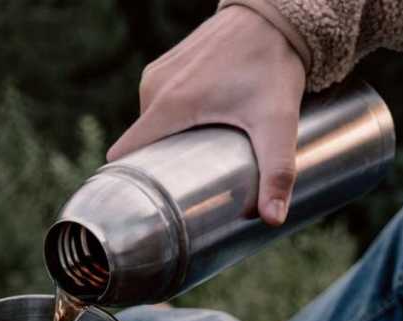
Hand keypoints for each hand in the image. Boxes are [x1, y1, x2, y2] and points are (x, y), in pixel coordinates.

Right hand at [107, 6, 306, 224]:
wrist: (273, 17)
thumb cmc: (272, 66)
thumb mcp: (278, 122)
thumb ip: (277, 171)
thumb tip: (272, 218)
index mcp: (168, 105)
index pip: (124, 154)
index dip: (130, 182)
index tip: (146, 205)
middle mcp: (154, 88)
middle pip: (140, 144)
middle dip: (160, 167)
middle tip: (190, 184)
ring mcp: (157, 74)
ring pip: (149, 125)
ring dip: (167, 143)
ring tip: (197, 156)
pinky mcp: (166, 66)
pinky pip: (157, 104)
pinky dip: (171, 121)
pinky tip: (197, 129)